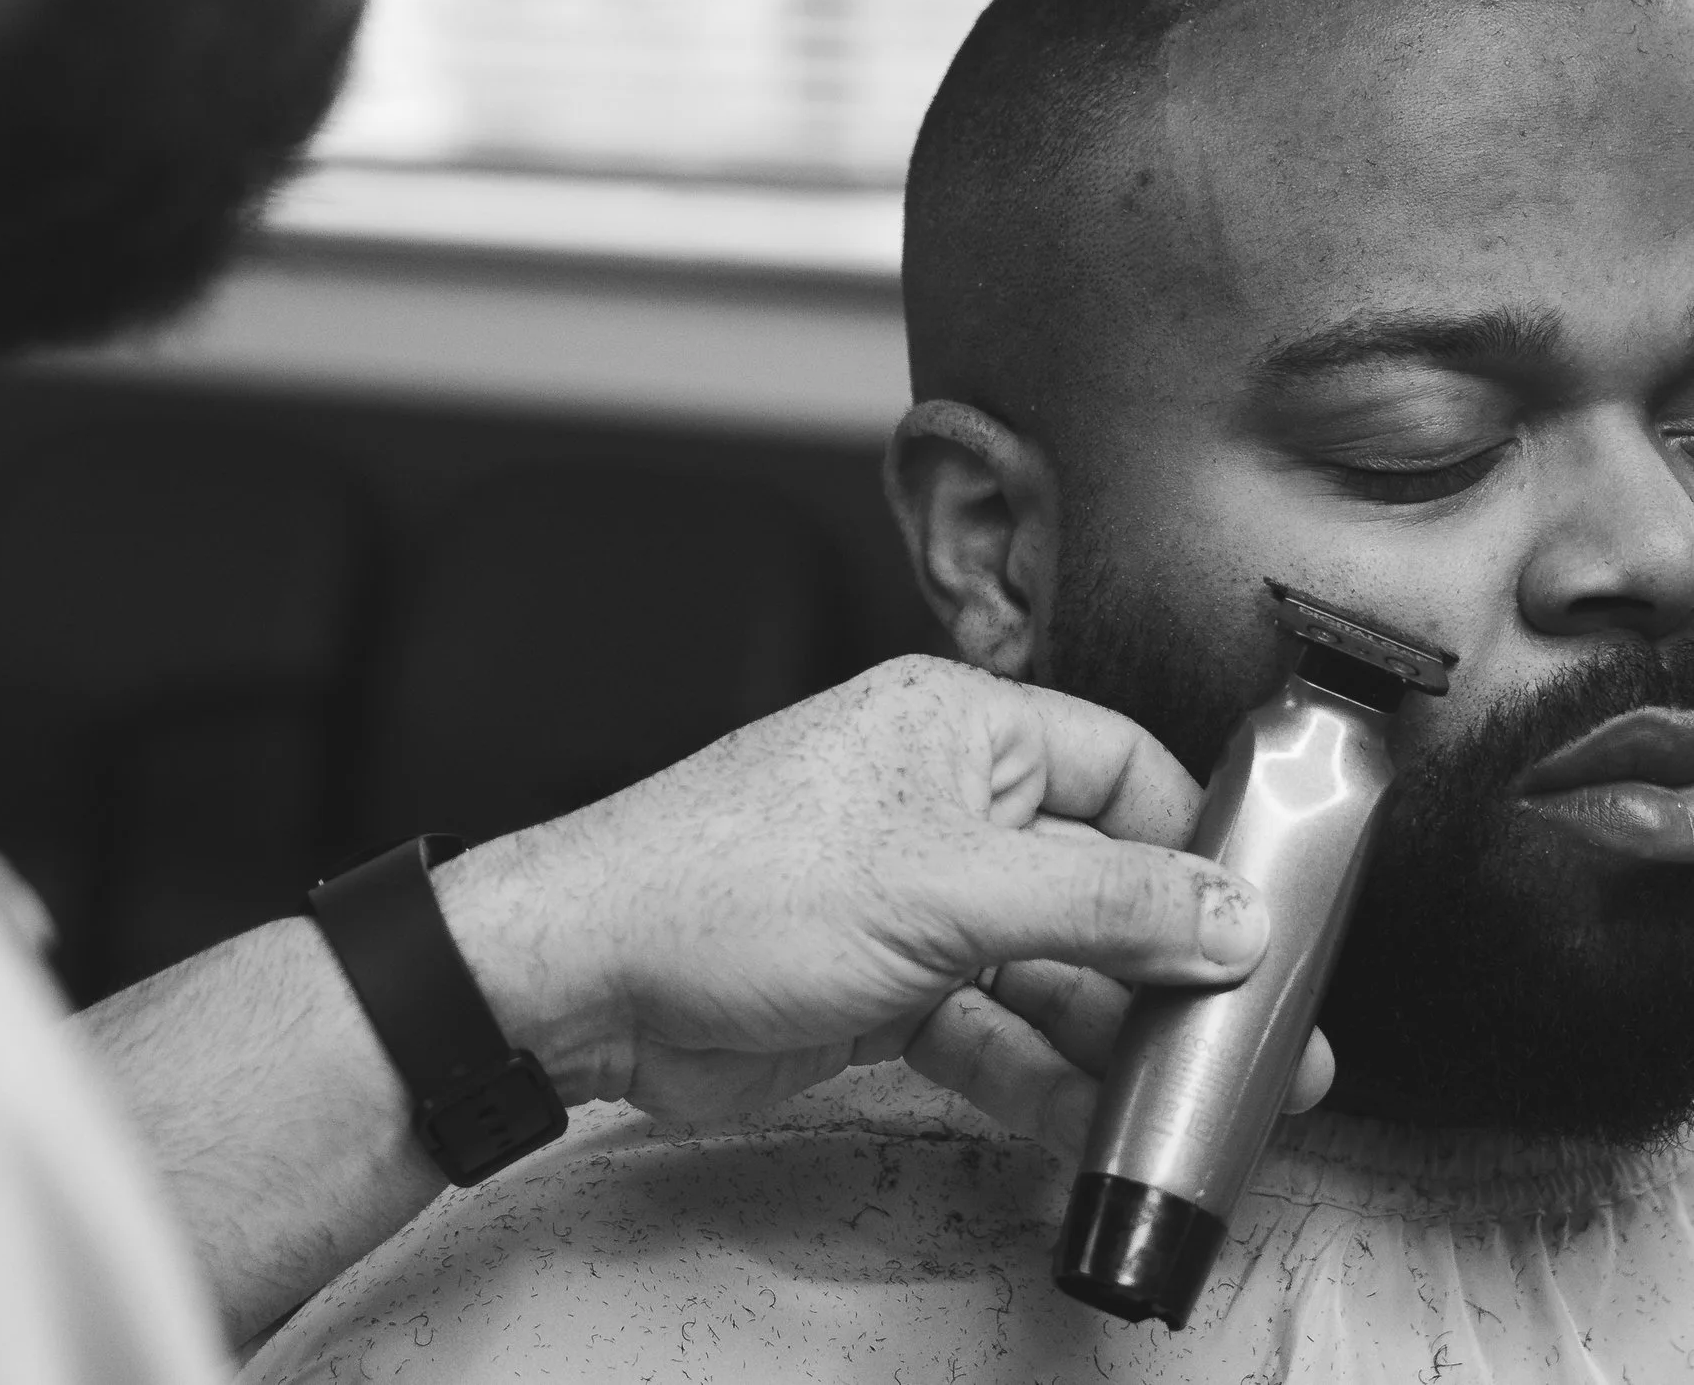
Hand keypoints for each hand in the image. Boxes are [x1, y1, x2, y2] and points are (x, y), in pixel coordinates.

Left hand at [436, 654, 1332, 1149]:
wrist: (588, 979)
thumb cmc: (727, 883)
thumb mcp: (944, 888)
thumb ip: (1103, 905)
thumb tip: (1227, 913)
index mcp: (958, 731)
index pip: (1122, 766)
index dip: (1199, 843)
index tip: (1268, 918)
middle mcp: (939, 807)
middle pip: (1096, 882)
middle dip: (1174, 965)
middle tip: (1260, 1038)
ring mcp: (908, 901)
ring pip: (1048, 970)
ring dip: (1115, 1037)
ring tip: (1198, 1100)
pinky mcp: (878, 985)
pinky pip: (989, 1030)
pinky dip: (1038, 1078)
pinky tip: (1091, 1126)